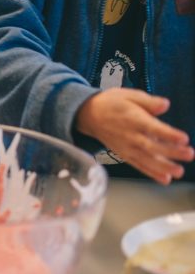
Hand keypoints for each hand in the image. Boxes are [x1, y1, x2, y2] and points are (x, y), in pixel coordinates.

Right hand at [75, 88, 192, 183]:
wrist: (88, 115)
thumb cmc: (110, 103)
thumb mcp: (128, 95)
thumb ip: (148, 101)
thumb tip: (165, 105)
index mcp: (132, 118)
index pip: (152, 128)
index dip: (168, 134)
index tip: (183, 138)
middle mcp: (130, 135)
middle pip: (152, 146)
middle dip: (171, 152)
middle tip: (189, 154)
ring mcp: (126, 147)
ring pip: (146, 159)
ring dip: (163, 167)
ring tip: (178, 171)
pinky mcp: (124, 154)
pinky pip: (139, 165)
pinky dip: (151, 173)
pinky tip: (165, 179)